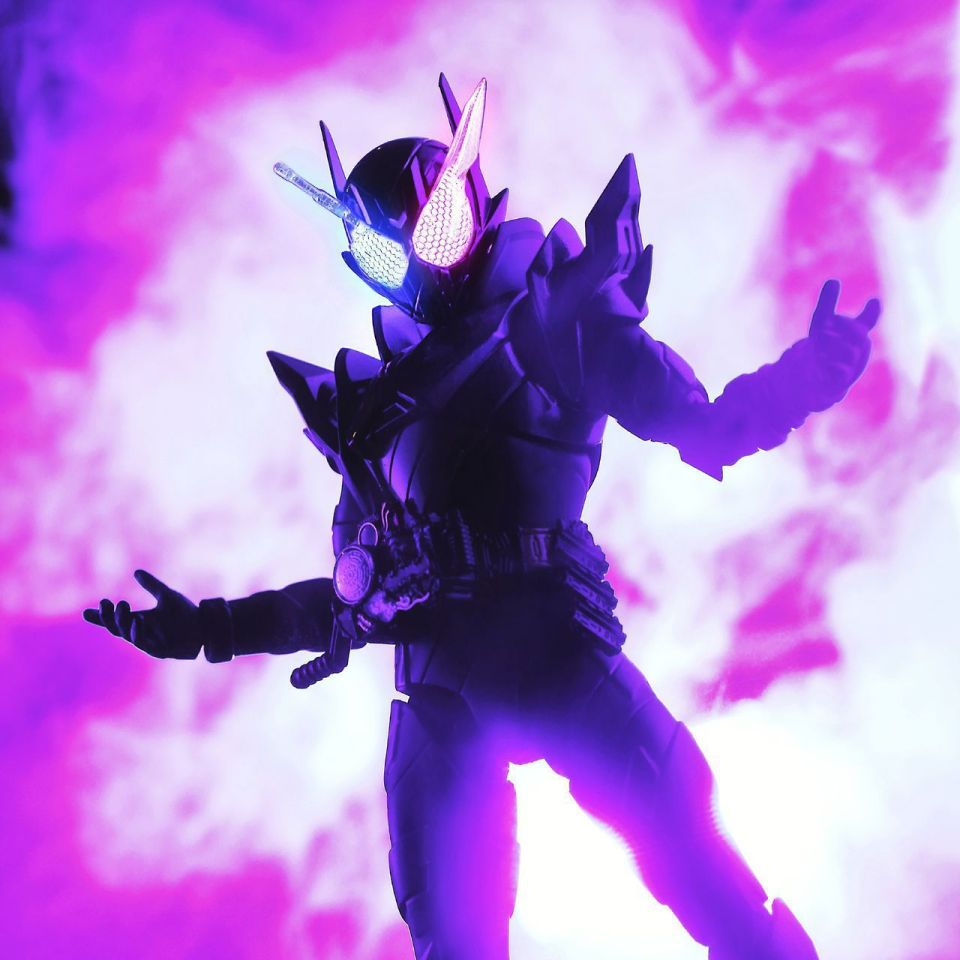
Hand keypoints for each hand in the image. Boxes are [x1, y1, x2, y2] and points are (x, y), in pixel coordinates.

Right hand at [83, 569, 201, 658]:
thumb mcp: (167, 595)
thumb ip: (151, 585)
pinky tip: (136, 621)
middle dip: (108, 617)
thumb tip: (136, 572)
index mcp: (139, 620)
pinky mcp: (157, 650)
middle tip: (106, 602)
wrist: (205, 626)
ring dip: (121, 621)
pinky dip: (137, 632)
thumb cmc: (186, 613)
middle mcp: (140, 632)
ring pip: (126, 634)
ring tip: (121, 606)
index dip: (101, 617)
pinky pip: (143, 642)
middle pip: (116, 627)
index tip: (86, 612)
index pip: (115, 619)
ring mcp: (148, 642)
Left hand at [808, 279, 880, 402]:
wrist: (811, 380)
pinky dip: (832, 365)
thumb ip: (828, 304)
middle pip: (859, 334)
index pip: (868, 322)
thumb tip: (834, 280)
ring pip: (851, 352)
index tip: (874, 301)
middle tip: (823, 329)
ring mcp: (853, 368)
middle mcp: (858, 351)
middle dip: (842, 328)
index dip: (871, 312)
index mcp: (856, 335)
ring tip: (817, 348)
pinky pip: (843, 372)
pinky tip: (821, 362)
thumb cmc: (821, 350)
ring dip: (832, 347)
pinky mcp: (843, 383)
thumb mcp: (821, 324)